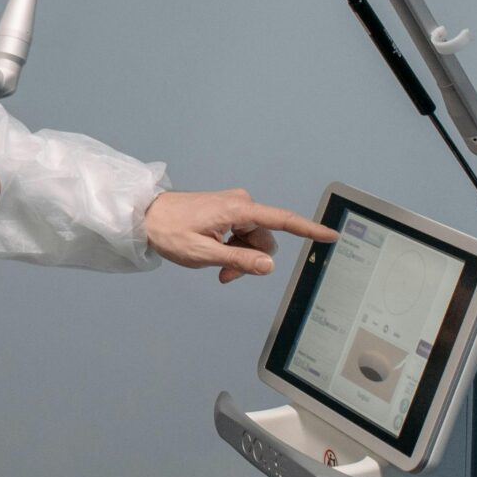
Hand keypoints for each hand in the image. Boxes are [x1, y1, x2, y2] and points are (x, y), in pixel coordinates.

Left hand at [145, 188, 335, 282]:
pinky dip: (233, 250)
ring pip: (254, 242)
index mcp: (238, 209)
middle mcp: (241, 204)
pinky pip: (242, 236)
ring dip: (240, 258)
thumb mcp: (204, 253)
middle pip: (265, 241)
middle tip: (225, 273)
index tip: (331, 234)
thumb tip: (269, 266)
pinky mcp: (228, 212)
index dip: (308, 229)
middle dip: (251, 260)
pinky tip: (216, 256)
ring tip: (216, 266)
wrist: (145, 217)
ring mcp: (234, 207)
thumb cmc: (169, 231)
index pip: (282, 220)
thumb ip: (239, 261)